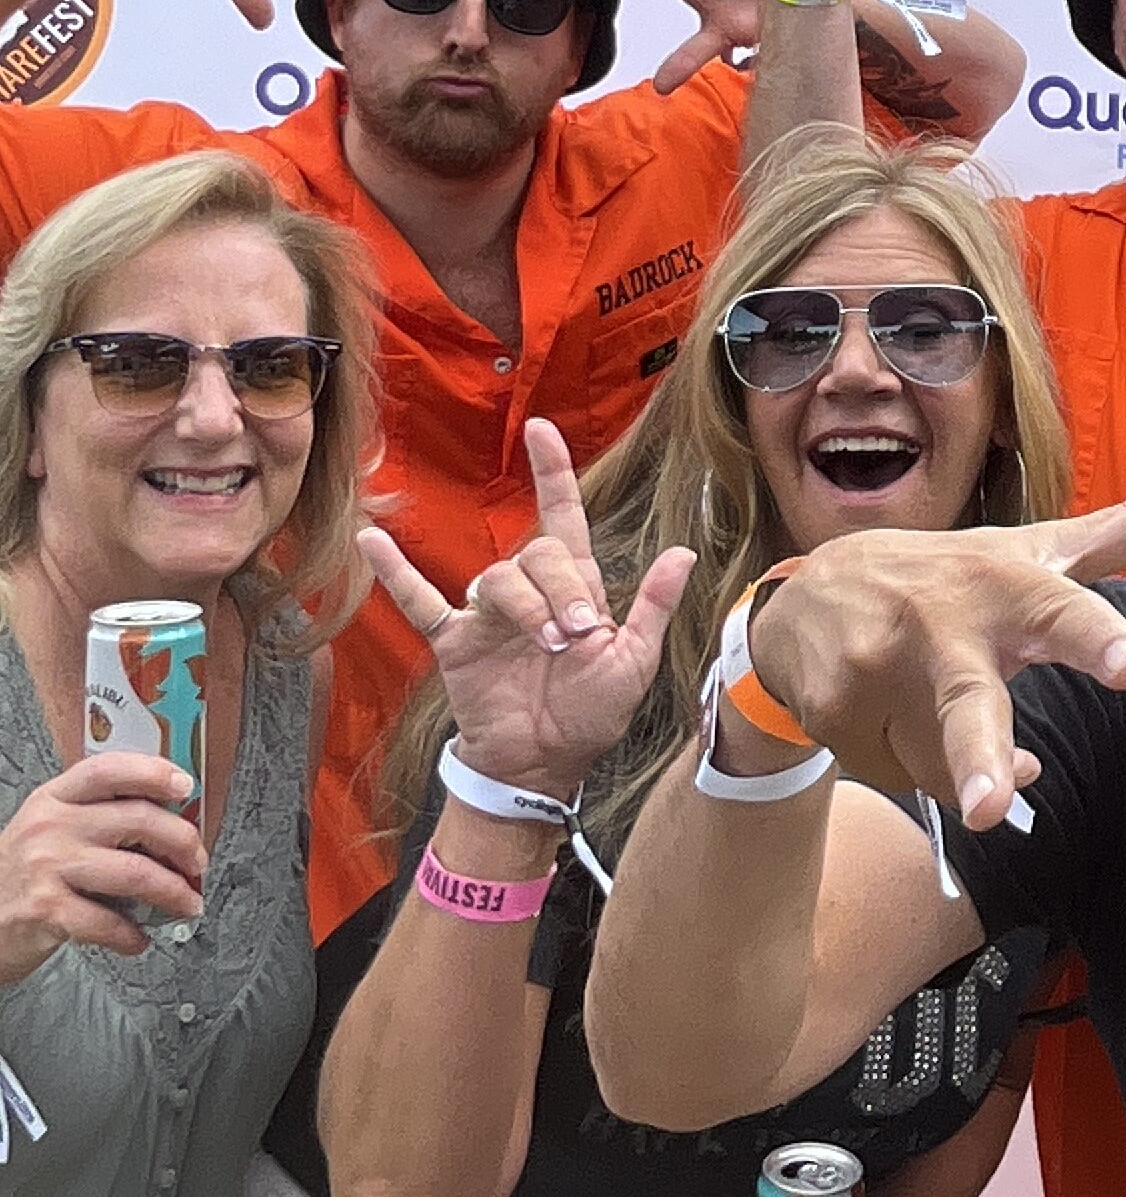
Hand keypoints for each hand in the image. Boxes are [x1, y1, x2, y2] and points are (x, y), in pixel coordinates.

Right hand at [0, 753, 205, 983]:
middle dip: (184, 843)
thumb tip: (169, 821)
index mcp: (55, 798)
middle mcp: (51, 826)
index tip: (185, 786)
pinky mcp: (47, 911)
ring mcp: (48, 867)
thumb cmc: (23, 874)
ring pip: (136, 873)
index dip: (154, 773)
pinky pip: (109, 923)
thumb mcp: (50, 828)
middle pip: (139, 820)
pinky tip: (138, 939)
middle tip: (197, 862)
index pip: (110, 770)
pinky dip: (133, 936)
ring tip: (187, 904)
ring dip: (174, 892)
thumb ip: (98, 816)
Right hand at [359, 420, 694, 796]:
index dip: (553, 472)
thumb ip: (653, 607)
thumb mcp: (634, 662)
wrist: (544, 767)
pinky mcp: (455, 643)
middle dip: (559, 588)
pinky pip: (420, 601)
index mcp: (575, 589)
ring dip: (524, 608)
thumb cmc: (591, 716)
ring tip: (545, 644)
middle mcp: (529, 592)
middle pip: (536, 554)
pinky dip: (396, 573)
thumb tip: (684, 553)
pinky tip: (371, 541)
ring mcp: (488, 616)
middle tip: (575, 635)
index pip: (563, 515)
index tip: (541, 430)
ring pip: (496, 580)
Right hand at [750, 462, 1125, 827]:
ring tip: (928, 703)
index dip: (1096, 639)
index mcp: (1006, 588)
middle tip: (992, 808)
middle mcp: (942, 623)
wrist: (810, 597)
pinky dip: (908, 763)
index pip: (1058, 611)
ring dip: (956, 762)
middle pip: (969, 704)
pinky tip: (887, 714)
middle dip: (978, 756)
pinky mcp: (833, 707)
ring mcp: (880, 666)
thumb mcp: (1036, 553)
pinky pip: (901, 776)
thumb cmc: (952, 578)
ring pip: (942, 761)